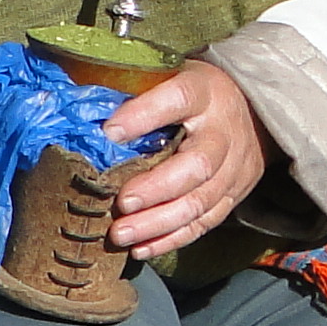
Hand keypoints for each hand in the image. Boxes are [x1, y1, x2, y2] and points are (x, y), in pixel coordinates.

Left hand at [102, 58, 267, 259]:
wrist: (251, 110)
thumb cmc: (191, 94)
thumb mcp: (169, 76)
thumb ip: (132, 89)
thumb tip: (75, 103)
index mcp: (204, 91)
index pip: (179, 98)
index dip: (145, 115)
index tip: (109, 132)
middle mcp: (224, 130)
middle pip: (198, 163)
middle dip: (157, 188)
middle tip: (121, 203)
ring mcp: (235, 166)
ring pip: (202, 201)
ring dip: (159, 223)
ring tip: (120, 235)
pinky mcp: (235, 194)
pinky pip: (206, 223)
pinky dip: (172, 239)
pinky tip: (142, 248)